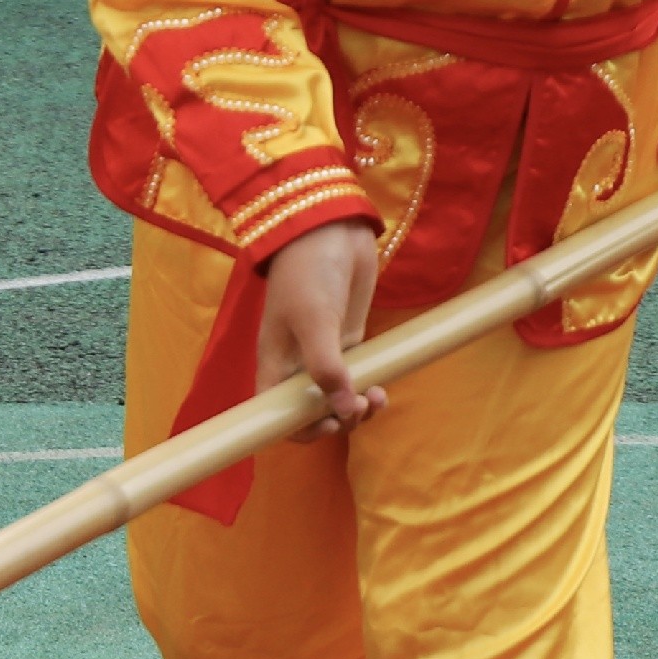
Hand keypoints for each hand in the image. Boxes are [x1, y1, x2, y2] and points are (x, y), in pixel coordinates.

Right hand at [255, 218, 387, 438]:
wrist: (330, 228)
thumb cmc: (309, 272)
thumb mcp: (314, 320)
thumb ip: (326, 367)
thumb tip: (342, 410)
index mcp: (276, 363)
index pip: (275, 413)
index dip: (297, 429)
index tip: (327, 424)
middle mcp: (297, 364)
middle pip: (310, 412)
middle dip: (337, 419)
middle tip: (359, 406)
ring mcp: (325, 354)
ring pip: (338, 400)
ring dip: (358, 409)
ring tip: (375, 398)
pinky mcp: (350, 342)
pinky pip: (357, 381)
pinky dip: (369, 392)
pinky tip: (382, 389)